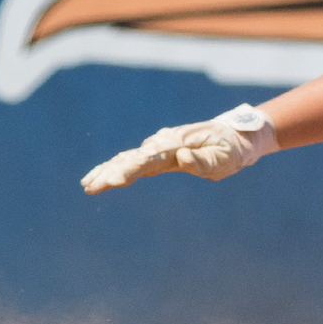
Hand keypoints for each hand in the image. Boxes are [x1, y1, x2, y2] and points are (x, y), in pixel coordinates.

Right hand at [80, 104, 278, 193]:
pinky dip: (114, 167)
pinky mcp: (158, 152)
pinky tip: (98, 178)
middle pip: (133, 158)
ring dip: (107, 171)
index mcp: (177, 143)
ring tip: (88, 185)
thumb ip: (202, 159)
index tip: (116, 181)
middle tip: (93, 186)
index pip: (150, 158)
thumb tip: (181, 156)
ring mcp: (159, 146)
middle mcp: (163, 142)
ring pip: (128, 158)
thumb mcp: (225, 158)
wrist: (234, 137)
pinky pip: (132, 160)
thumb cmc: (231, 151)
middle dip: (112, 172)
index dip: (131, 169)